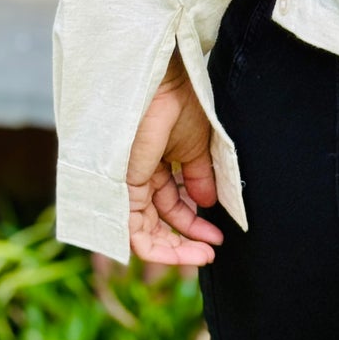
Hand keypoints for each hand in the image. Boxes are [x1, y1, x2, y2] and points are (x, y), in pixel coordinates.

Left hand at [125, 49, 223, 265]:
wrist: (165, 84)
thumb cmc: (180, 104)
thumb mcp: (197, 147)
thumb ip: (198, 178)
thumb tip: (206, 205)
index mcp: (154, 164)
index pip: (171, 204)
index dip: (194, 223)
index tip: (216, 236)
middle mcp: (137, 177)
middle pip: (157, 221)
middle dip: (185, 241)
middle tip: (210, 251)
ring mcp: (127, 184)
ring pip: (144, 232)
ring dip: (175, 249)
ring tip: (204, 255)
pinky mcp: (122, 190)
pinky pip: (132, 232)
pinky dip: (157, 248)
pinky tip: (183, 253)